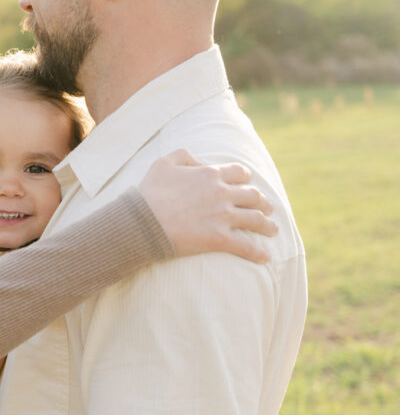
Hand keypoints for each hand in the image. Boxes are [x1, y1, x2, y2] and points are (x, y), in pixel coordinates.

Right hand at [139, 149, 276, 263]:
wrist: (142, 222)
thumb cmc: (149, 193)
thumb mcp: (163, 163)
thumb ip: (184, 155)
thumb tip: (200, 161)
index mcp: (210, 174)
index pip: (239, 172)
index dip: (246, 178)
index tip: (248, 183)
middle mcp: (221, 193)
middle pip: (253, 195)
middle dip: (263, 202)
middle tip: (267, 208)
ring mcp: (222, 216)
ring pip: (256, 220)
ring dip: (267, 225)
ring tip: (273, 230)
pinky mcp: (219, 238)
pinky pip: (246, 246)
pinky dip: (258, 253)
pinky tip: (265, 258)